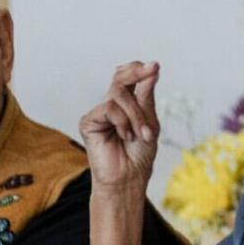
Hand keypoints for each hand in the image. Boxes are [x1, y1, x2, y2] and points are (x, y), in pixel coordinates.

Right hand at [80, 61, 161, 194]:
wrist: (129, 178)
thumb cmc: (140, 153)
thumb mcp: (150, 120)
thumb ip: (146, 95)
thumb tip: (152, 67)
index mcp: (127, 103)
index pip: (128, 76)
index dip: (139, 68)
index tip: (155, 66)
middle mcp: (112, 105)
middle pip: (120, 77)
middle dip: (138, 75)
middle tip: (153, 71)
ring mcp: (99, 113)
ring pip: (118, 94)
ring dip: (136, 114)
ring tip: (142, 134)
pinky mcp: (88, 122)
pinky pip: (109, 109)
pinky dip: (123, 122)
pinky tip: (126, 137)